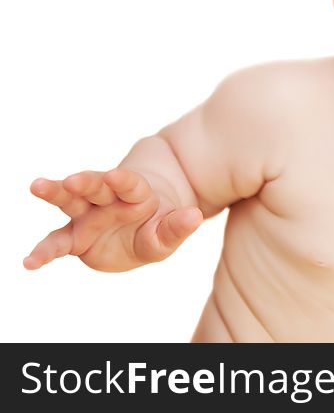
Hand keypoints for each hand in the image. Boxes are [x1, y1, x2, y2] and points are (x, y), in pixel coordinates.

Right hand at [24, 168, 202, 271]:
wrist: (142, 226)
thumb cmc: (159, 225)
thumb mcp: (170, 231)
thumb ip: (178, 227)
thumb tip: (195, 217)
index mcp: (136, 194)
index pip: (129, 184)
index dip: (122, 181)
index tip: (113, 178)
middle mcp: (108, 200)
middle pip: (94, 186)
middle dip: (85, 183)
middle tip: (72, 181)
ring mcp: (88, 215)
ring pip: (70, 201)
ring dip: (55, 193)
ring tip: (37, 186)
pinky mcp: (74, 237)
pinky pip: (57, 243)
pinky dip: (44, 252)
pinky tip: (29, 263)